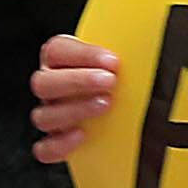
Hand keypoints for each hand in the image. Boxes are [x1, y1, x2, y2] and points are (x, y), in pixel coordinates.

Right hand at [31, 33, 121, 164]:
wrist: (125, 111)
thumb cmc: (120, 78)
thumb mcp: (120, 60)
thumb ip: (125, 49)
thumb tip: (144, 38)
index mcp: (59, 60)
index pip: (57, 50)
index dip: (82, 54)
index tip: (112, 60)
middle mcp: (50, 87)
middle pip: (43, 83)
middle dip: (78, 81)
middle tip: (109, 81)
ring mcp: (51, 116)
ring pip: (43, 116)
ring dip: (74, 110)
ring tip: (105, 105)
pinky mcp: (56, 144)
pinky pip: (45, 149)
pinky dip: (60, 144)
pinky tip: (82, 136)